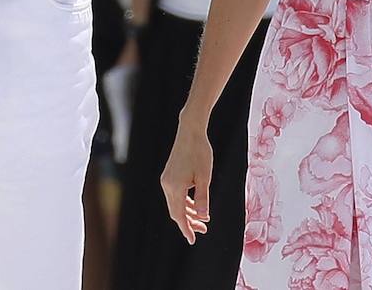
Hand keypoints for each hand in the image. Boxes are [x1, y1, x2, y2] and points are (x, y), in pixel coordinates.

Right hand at [161, 116, 212, 243]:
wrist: (190, 131)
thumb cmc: (200, 152)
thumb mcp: (205, 177)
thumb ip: (202, 198)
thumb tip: (203, 217)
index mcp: (175, 187)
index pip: (179, 215)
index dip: (186, 228)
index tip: (192, 240)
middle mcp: (167, 185)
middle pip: (176, 211)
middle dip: (189, 222)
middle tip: (203, 229)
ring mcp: (166, 180)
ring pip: (175, 203)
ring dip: (188, 212)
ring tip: (203, 219)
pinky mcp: (168, 175)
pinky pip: (175, 195)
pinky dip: (184, 202)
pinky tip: (195, 205)